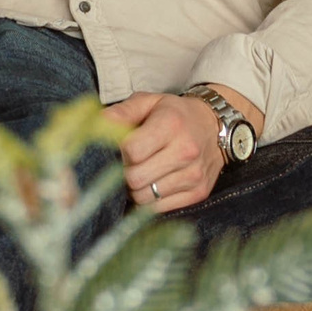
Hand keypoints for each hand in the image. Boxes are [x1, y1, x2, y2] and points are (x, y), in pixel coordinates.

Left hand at [110, 93, 224, 211]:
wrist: (214, 126)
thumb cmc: (174, 114)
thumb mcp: (149, 102)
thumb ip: (121, 112)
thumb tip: (97, 125)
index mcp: (171, 124)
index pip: (131, 151)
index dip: (121, 152)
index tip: (124, 148)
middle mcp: (185, 150)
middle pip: (135, 178)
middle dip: (125, 173)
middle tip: (130, 164)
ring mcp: (194, 174)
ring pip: (145, 197)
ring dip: (137, 188)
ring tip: (143, 172)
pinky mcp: (198, 192)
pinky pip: (160, 208)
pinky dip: (152, 199)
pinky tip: (156, 183)